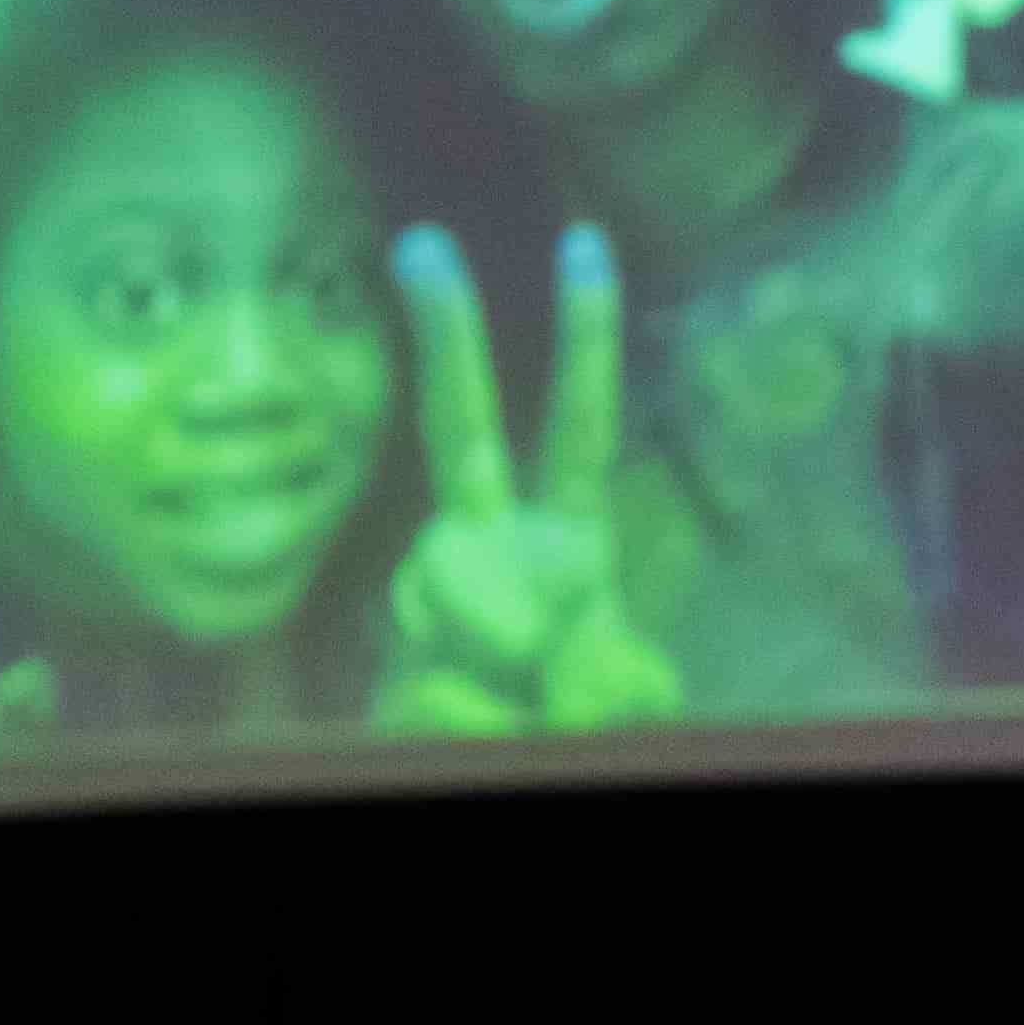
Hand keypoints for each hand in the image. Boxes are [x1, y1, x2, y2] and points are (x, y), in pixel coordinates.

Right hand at [368, 225, 682, 737]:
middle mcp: (486, 556)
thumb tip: (522, 638)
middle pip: (460, 430)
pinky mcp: (394, 683)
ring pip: (444, 583)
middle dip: (447, 334)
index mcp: (567, 545)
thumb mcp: (629, 693)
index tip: (585, 241)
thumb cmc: (582, 731)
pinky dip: (480, 726)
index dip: (585, 342)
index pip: (578, 430)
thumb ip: (609, 668)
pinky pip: (436, 690)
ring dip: (504, 653)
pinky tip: (499, 741)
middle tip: (423, 239)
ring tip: (539, 713)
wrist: (513, 785)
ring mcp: (428, 611)